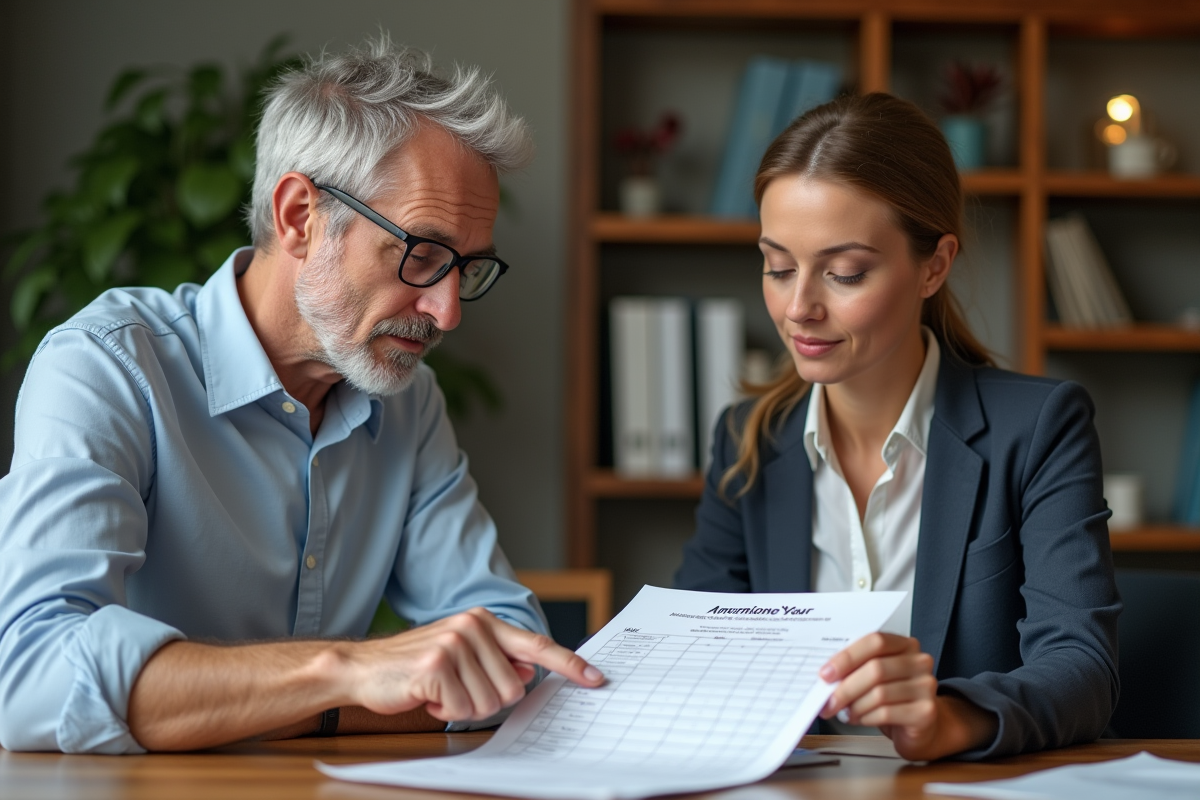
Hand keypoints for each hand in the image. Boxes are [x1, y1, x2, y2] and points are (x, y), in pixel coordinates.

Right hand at [330, 607, 604, 722]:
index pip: (536, 645)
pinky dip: (444, 710)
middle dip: (485, 699)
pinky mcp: (437, 665)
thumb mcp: (461, 657)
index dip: (569, 664)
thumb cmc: (415, 666)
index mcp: (484, 622)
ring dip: (463, 706)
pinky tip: (427, 694)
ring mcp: (455, 643)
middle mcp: (473, 626)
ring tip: (440, 690)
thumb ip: (497, 663)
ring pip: (490, 702)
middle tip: (455, 689)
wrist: (363, 667)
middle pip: (513, 689)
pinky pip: (462, 708)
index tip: (595, 678)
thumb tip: (529, 675)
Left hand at [818, 632, 995, 760]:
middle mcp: (919, 662)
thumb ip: (857, 669)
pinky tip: (860, 719)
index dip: (847, 657)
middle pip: (875, 669)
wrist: (923, 726)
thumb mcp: (876, 676)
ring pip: (879, 693)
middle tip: (828, 702)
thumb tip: (826, 676)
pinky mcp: (925, 711)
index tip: (826, 674)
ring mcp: (926, 686)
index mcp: (904, 645)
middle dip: (845, 688)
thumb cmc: (894, 697)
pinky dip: (866, 718)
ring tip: (845, 712)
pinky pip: (886, 713)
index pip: (875, 641)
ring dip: (855, 706)